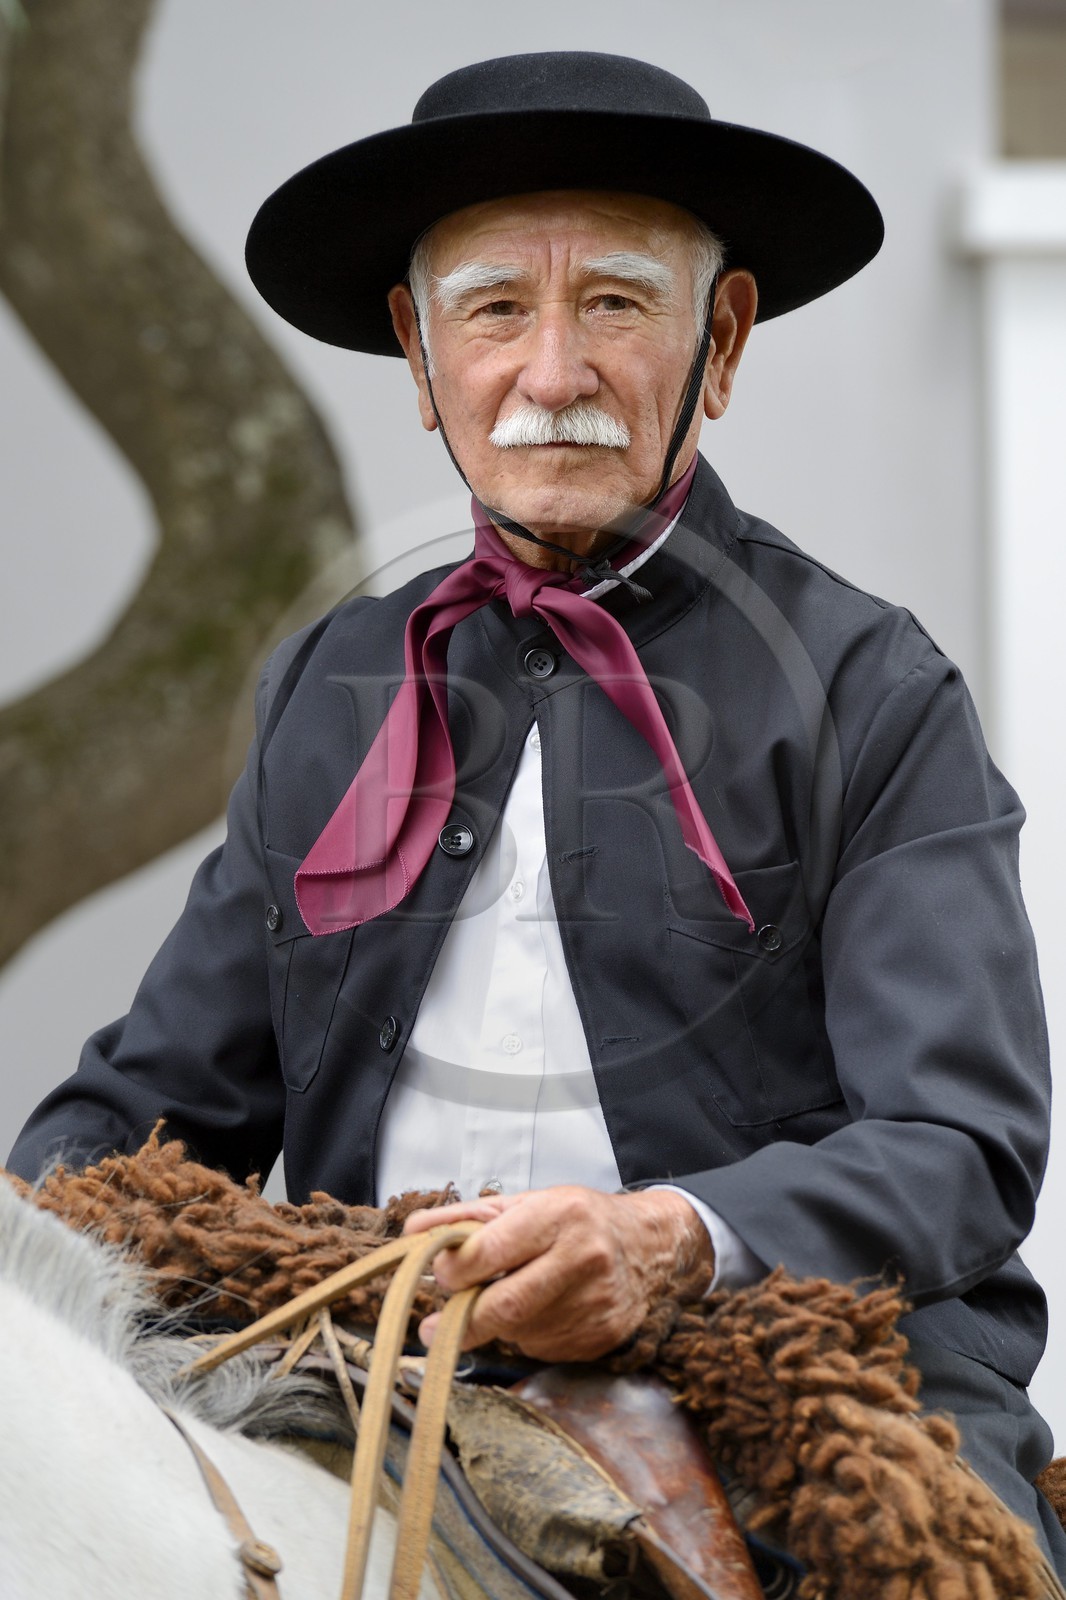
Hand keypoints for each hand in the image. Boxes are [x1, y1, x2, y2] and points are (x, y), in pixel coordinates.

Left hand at [402, 1184, 714, 1361]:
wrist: (649, 1247)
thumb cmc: (578, 1219)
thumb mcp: (525, 1203)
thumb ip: (467, 1219)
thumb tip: (412, 1234)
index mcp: (560, 1215)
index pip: (489, 1252)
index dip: (454, 1271)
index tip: (439, 1276)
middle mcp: (582, 1259)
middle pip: (502, 1307)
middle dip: (461, 1320)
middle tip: (436, 1327)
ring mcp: (595, 1303)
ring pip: (518, 1332)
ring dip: (498, 1325)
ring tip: (509, 1298)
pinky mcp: (601, 1338)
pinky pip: (542, 1348)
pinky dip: (528, 1336)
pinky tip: (543, 1312)